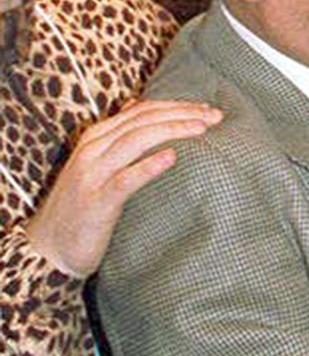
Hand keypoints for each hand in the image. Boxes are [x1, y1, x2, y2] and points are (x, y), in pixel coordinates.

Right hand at [25, 98, 221, 277]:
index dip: (177, 106)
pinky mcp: (95, 202)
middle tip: (215, 116)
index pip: (142, 110)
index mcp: (96, 137)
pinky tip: (171, 158)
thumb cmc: (79, 208)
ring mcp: (92, 174)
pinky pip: (125, 179)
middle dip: (182, 114)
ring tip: (202, 129)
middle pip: (143, 120)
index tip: (207, 108)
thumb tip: (139, 106)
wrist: (46, 249)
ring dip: (172, 131)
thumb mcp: (97, 165)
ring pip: (136, 140)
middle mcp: (93, 149)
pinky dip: (149, 165)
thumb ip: (117, 138)